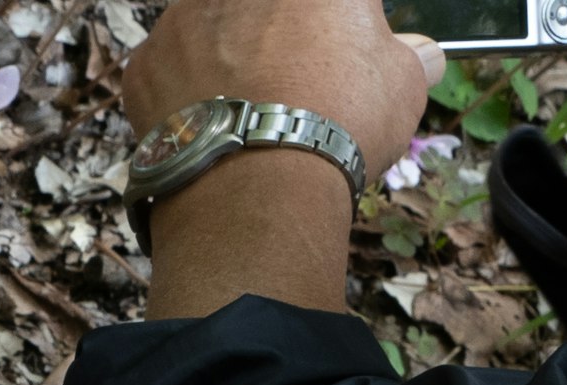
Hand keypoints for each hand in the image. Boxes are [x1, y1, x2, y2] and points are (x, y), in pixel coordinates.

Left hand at [119, 0, 443, 185]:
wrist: (255, 185)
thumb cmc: (342, 121)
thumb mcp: (403, 85)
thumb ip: (410, 57)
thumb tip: (424, 55)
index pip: (333, 4)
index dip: (337, 26)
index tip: (339, 52)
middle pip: (262, 11)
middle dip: (279, 34)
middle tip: (292, 79)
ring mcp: (184, 16)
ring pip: (210, 26)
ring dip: (225, 53)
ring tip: (245, 105)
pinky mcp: (142, 62)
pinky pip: (166, 67)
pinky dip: (182, 92)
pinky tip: (206, 124)